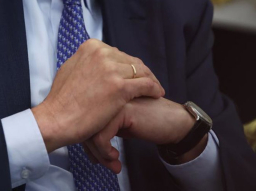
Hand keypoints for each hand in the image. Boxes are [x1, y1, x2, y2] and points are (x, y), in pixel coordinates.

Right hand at [31, 39, 164, 152]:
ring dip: (150, 80)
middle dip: (141, 72)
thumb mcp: (70, 68)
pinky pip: (146, 85)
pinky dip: (154, 89)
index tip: (132, 75)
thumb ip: (86, 62)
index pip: (118, 53)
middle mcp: (102, 53)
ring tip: (155, 89)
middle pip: (130, 61)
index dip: (127, 65)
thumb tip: (98, 62)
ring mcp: (111, 69)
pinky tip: (157, 94)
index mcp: (91, 46)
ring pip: (141, 71)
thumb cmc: (61, 99)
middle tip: (149, 83)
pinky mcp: (121, 87)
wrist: (57, 118)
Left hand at [83, 97, 205, 172]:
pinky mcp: (122, 109)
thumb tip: (84, 143)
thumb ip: (102, 127)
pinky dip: (105, 151)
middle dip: (90, 147)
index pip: (83, 115)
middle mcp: (105, 92)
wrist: (173, 123)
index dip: (85, 139)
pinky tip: (115, 157)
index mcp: (103, 92)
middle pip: (83, 121)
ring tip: (111, 162)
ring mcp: (113, 98)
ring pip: (90, 129)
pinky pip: (101, 135)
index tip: (94, 156)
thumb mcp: (119, 125)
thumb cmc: (147, 122)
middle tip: (98, 162)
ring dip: (99, 152)